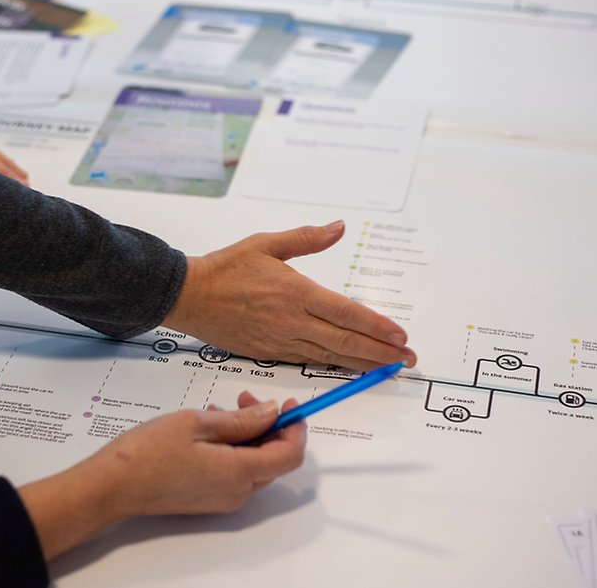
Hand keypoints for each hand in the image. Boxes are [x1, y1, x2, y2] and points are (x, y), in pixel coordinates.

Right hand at [17, 393, 305, 559]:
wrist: (112, 486)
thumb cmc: (150, 450)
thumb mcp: (198, 423)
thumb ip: (242, 420)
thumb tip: (273, 413)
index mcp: (240, 473)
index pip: (290, 455)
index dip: (295, 428)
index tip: (289, 404)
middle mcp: (237, 493)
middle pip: (273, 459)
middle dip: (268, 425)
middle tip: (244, 398)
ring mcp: (222, 499)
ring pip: (253, 464)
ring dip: (246, 434)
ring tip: (218, 409)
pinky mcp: (207, 499)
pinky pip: (234, 472)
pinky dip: (231, 447)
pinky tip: (207, 428)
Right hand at [162, 221, 415, 371]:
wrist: (189, 296)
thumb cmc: (226, 267)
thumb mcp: (267, 243)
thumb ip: (307, 238)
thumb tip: (339, 228)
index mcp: (295, 291)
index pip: (346, 313)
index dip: (376, 327)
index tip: (400, 335)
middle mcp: (292, 321)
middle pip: (345, 341)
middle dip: (380, 352)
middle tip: (407, 359)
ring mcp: (281, 341)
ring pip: (331, 357)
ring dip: (363, 364)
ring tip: (388, 368)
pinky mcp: (270, 353)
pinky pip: (310, 361)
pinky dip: (335, 366)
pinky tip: (351, 368)